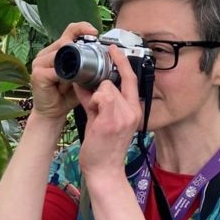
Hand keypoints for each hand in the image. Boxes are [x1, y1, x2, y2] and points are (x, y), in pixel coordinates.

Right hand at [30, 21, 97, 121]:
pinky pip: (56, 71)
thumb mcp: (81, 76)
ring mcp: (39, 63)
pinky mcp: (38, 74)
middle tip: (88, 64)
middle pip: (65, 41)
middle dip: (79, 52)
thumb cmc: (66, 95)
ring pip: (61, 55)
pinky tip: (66, 86)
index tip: (94, 32)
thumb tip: (104, 55)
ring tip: (73, 81)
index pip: (69, 31)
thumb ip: (87, 65)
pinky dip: (65, 79)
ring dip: (72, 68)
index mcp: (57, 51)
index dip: (82, 28)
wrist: (52, 113)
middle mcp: (46, 53)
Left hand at [76, 45, 143, 181]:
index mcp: (133, 110)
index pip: (131, 79)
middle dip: (101, 85)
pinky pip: (101, 96)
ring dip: (94, 97)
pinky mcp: (111, 121)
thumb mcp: (102, 119)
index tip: (113, 48)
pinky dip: (92, 101)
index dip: (122, 61)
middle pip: (115, 81)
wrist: (104, 171)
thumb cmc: (103, 148)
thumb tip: (86, 83)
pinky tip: (92, 115)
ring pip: (105, 87)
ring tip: (94, 114)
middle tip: (95, 97)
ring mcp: (123, 116)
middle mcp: (132, 111)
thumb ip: (97, 100)